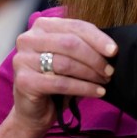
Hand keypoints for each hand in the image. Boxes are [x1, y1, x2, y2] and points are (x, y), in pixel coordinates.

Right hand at [11, 16, 115, 135]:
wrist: (33, 111)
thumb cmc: (55, 81)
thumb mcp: (70, 59)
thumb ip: (84, 47)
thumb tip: (111, 49)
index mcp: (41, 26)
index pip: (75, 26)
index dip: (97, 38)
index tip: (114, 51)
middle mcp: (28, 39)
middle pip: (70, 43)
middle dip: (94, 58)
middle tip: (109, 71)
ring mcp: (22, 59)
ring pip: (66, 63)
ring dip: (90, 74)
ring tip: (104, 82)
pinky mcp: (24, 81)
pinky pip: (61, 83)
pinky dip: (83, 88)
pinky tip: (97, 92)